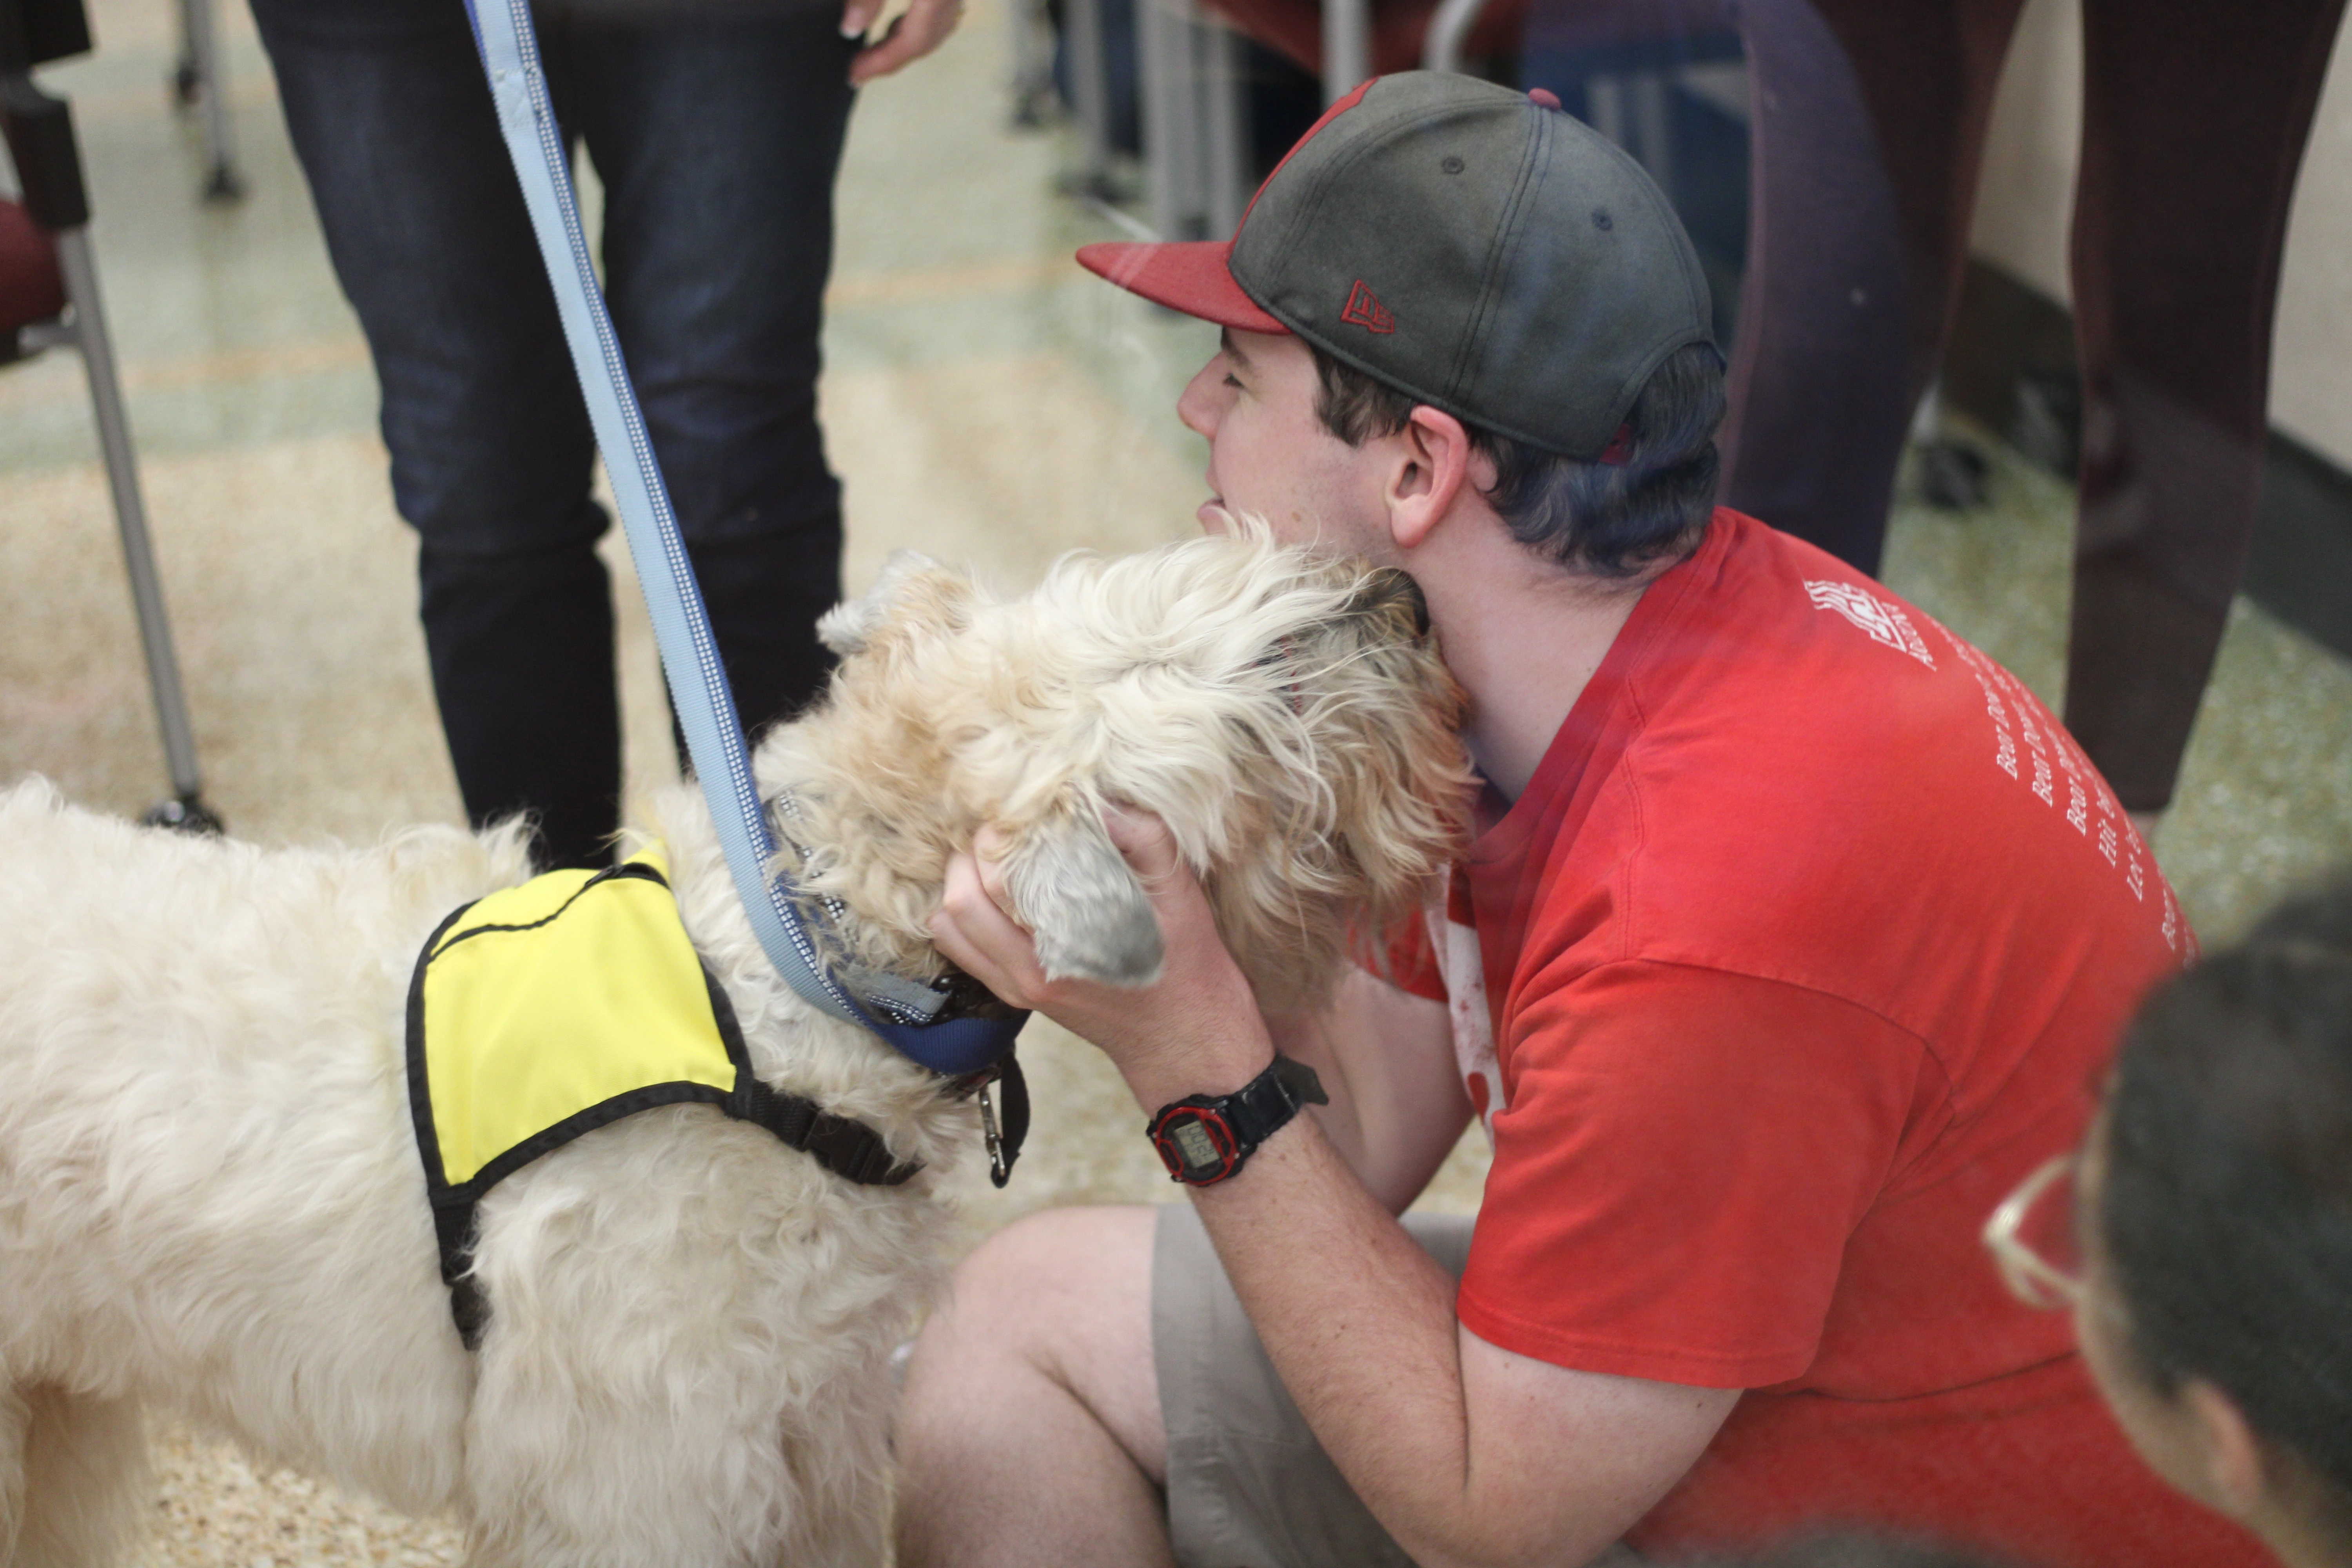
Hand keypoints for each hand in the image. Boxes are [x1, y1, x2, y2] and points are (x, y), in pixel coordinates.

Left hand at [842, 0, 963, 84]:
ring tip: (873, 50)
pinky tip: (897, 24)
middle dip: (891, 59)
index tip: (854, 76)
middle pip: (925, 40)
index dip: (881, 63)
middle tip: (860, 69)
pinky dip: (916, 25)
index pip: (912, 41)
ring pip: (935, 29)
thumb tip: (850, 29)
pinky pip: (938, 13)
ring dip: (904, 43)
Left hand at [930, 810, 1274, 1107]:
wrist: (1188, 1044)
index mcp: (1062, 951)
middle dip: (967, 855)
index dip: (995, 836)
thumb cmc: (1189, 972)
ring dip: (958, 884)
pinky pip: (965, 950)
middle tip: (999, 826)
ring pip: (950, 929)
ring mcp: (1018, 989)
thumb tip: (1103, 800)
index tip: (1017, 809)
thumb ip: (1146, 843)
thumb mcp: (1182, 901)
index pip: (993, 882)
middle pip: (956, 903)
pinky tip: (993, 889)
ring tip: (991, 855)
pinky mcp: (1018, 995)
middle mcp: (1027, 975)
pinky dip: (962, 914)